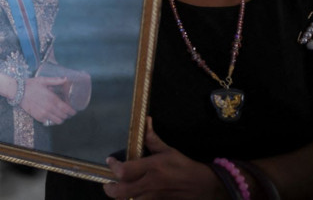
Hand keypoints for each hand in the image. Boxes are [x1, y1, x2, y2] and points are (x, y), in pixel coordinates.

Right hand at [21, 76, 75, 124]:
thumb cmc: (31, 85)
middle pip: (64, 116)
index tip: (73, 111)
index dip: (72, 111)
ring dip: (61, 118)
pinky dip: (52, 120)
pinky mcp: (38, 117)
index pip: (67, 109)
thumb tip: (65, 78)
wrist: (18, 92)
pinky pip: (49, 122)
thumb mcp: (43, 80)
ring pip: (57, 121)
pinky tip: (51, 115)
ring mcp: (44, 114)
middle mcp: (50, 108)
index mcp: (52, 99)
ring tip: (60, 114)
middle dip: (67, 115)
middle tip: (67, 112)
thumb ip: (56, 80)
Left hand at [103, 117, 223, 198]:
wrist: (203, 185)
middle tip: (108, 183)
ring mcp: (154, 197)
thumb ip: (152, 138)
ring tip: (119, 190)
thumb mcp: (168, 150)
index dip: (114, 167)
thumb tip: (146, 120)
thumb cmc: (183, 166)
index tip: (111, 161)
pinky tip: (132, 195)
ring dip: (122, 197)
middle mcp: (150, 184)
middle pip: (122, 192)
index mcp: (152, 168)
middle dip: (110, 189)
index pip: (124, 171)